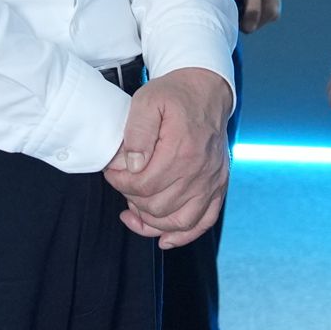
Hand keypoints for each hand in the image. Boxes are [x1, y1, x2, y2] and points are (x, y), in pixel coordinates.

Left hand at [105, 68, 232, 249]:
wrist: (206, 91)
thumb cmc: (175, 96)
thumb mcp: (147, 101)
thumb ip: (136, 133)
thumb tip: (132, 165)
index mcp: (182, 150)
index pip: (144, 185)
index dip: (121, 184)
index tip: (112, 173)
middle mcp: (200, 170)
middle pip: (158, 206)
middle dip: (132, 199)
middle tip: (123, 184)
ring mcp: (212, 181)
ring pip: (179, 221)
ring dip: (152, 222)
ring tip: (134, 211)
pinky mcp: (218, 186)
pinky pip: (204, 221)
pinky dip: (183, 235)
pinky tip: (163, 238)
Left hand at [227, 0, 282, 33]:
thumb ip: (252, 11)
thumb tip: (249, 29)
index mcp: (271, 14)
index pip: (248, 28)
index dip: (238, 19)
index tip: (234, 5)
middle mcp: (272, 14)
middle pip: (249, 23)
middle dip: (240, 13)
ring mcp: (269, 8)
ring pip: (248, 16)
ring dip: (241, 8)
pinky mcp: (265, 3)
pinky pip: (250, 8)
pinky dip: (244, 3)